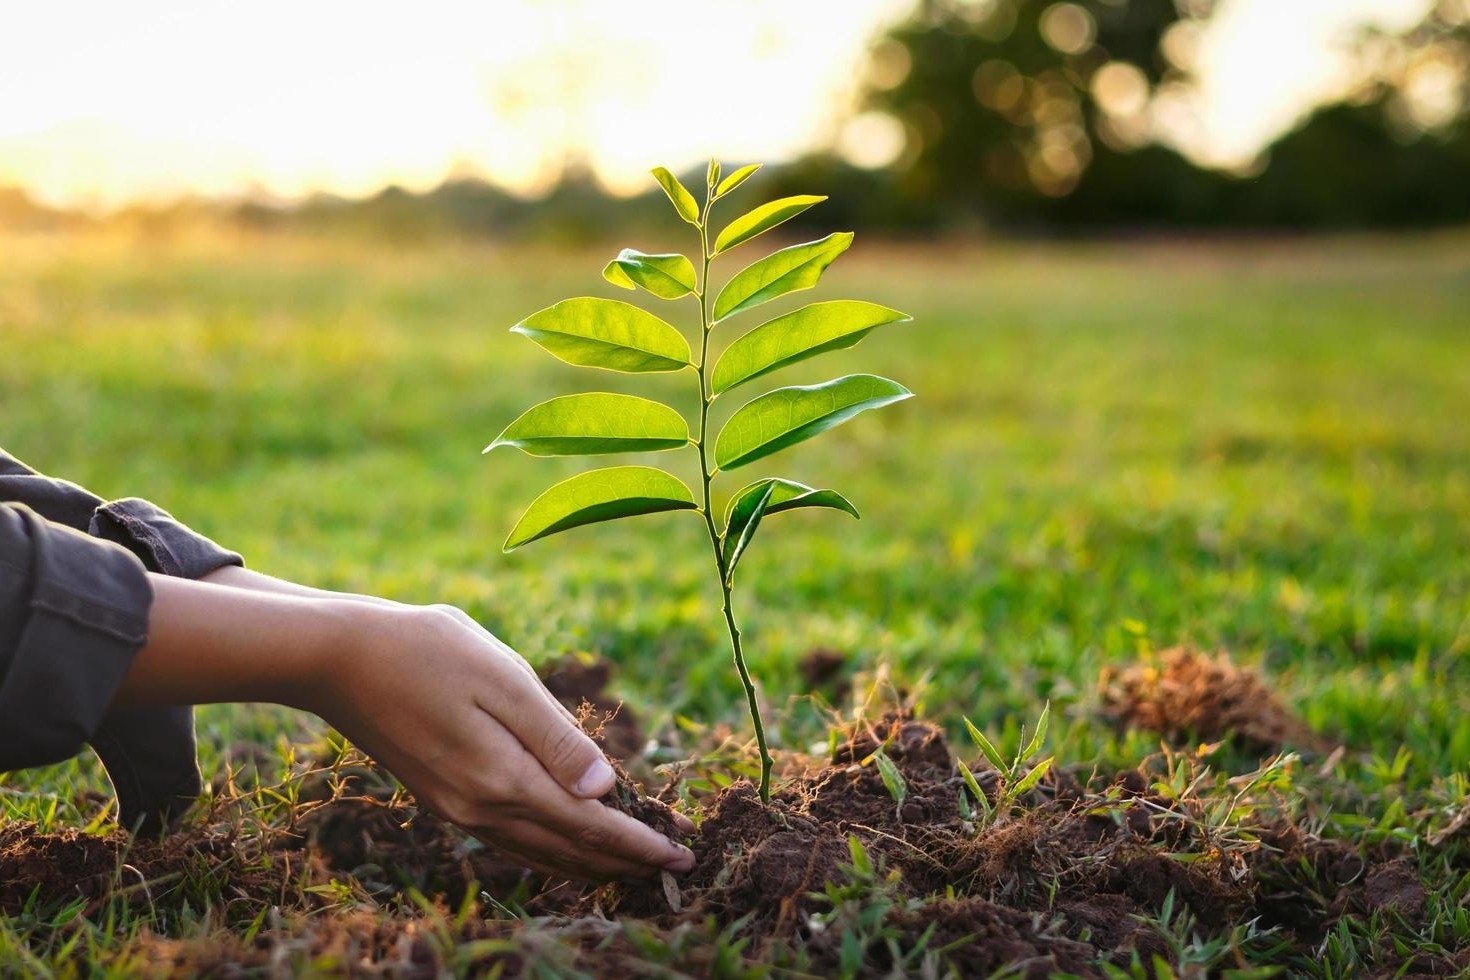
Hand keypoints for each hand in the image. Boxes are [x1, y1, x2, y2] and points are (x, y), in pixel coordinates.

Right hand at [308, 603, 694, 880]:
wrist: (339, 658)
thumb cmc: (428, 651)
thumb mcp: (503, 679)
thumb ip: (557, 738)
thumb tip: (607, 790)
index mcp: (504, 778)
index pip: (590, 825)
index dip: (640, 844)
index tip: (681, 857)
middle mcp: (481, 807)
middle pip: (569, 850)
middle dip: (624, 861)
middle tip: (674, 869)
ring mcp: (458, 807)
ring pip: (539, 852)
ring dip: (590, 862)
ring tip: (631, 866)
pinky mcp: (442, 797)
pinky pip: (511, 840)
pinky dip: (550, 850)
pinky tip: (564, 844)